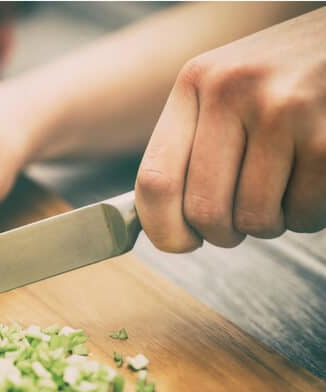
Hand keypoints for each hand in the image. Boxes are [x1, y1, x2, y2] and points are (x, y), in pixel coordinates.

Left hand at [135, 7, 325, 251]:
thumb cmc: (284, 76)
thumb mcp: (225, 88)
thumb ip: (191, 144)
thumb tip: (162, 225)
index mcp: (195, 83)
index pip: (155, 180)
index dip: (163, 229)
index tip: (180, 241)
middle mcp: (232, 91)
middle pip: (205, 211)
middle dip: (224, 233)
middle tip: (241, 218)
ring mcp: (283, 110)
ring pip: (256, 219)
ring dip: (269, 223)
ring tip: (281, 191)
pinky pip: (303, 213)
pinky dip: (306, 215)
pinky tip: (311, 181)